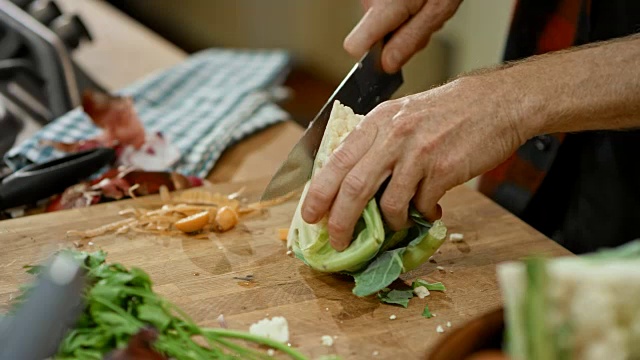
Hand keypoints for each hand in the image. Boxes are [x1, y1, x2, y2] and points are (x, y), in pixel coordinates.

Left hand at [301, 75, 530, 250]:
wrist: (497, 103)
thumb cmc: (447, 111)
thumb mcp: (402, 115)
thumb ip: (377, 142)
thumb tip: (352, 182)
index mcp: (377, 121)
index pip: (337, 160)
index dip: (319, 191)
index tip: (309, 214)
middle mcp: (393, 135)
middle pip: (354, 186)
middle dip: (341, 220)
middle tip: (337, 240)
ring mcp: (418, 153)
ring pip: (389, 202)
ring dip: (388, 223)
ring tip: (395, 225)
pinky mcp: (444, 170)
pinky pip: (421, 205)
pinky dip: (420, 215)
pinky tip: (428, 211)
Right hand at [344, 0, 462, 72]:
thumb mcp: (438, 10)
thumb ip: (411, 40)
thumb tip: (387, 65)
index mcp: (385, 7)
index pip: (355, 45)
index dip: (370, 58)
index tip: (386, 58)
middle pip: (372, 34)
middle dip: (397, 35)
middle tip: (422, 19)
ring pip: (379, 21)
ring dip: (402, 20)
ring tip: (423, 3)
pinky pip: (382, 8)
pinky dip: (401, 7)